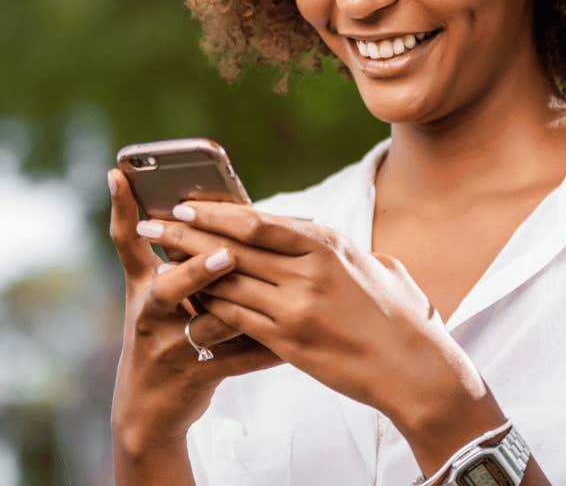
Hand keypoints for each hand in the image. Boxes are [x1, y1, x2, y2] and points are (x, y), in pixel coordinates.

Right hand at [107, 170, 283, 457]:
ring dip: (239, 307)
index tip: (120, 175)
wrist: (149, 410)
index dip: (121, 208)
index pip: (126, 241)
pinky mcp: (198, 376)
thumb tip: (224, 206)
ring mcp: (172, 348)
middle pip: (167, 288)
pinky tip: (291, 339)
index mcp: (143, 286)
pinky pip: (238, 359)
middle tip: (226, 254)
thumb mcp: (160, 296)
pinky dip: (267, 349)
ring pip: (209, 324)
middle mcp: (151, 315)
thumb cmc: (166, 332)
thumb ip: (182, 256)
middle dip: (196, 271)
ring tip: (269, 292)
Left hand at [138, 200, 483, 429]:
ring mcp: (297, 306)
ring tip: (159, 262)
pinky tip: (189, 303)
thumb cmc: (393, 310)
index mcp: (326, 242)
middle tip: (152, 223)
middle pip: (233, 247)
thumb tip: (304, 232)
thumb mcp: (366, 262)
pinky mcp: (289, 341)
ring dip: (189, 272)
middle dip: (186, 234)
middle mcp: (308, 269)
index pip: (257, 220)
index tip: (183, 204)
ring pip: (228, 283)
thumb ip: (330, 246)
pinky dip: (210, 309)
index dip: (214, 212)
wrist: (410, 363)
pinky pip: (237, 320)